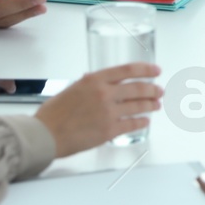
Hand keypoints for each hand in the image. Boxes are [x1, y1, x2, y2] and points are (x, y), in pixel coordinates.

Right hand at [34, 63, 162, 157]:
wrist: (45, 135)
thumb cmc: (53, 114)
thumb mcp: (71, 89)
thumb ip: (88, 85)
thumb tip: (95, 80)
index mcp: (94, 80)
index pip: (128, 70)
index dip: (146, 69)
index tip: (156, 70)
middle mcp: (104, 93)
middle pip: (138, 88)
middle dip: (152, 89)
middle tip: (159, 91)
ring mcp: (108, 112)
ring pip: (138, 106)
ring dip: (151, 105)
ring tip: (156, 105)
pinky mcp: (109, 130)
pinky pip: (132, 124)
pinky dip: (141, 122)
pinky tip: (145, 121)